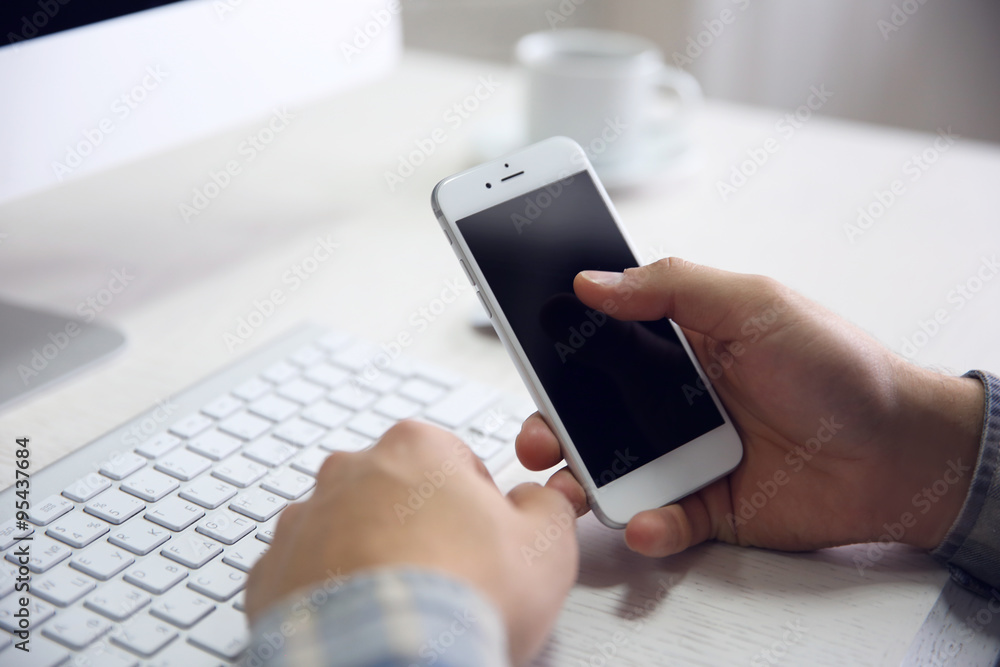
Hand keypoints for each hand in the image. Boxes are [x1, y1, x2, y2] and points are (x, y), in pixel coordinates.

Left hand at [246, 420, 577, 664]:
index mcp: (417, 448)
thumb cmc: (461, 597)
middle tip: (448, 578)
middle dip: (420, 526)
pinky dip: (332, 593)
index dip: (478, 508)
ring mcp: (305, 519)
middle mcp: (352, 472)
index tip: (484, 545)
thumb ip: (546, 505)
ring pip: (349, 530)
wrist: (387, 656)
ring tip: (406, 605)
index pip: (457, 462)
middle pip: (397, 492)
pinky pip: (310, 573)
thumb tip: (538, 500)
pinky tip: (365, 620)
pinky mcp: (272, 571)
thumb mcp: (546, 544)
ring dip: (373, 556)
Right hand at [516, 258, 983, 556]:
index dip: (558, 349)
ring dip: (581, 481)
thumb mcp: (752, 304)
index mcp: (679, 346)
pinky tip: (647, 520)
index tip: (523, 351)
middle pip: (592, 414)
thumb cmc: (834, 365)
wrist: (900, 449)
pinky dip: (648, 525)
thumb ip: (670, 287)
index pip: (600, 345)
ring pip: (614, 471)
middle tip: (534, 436)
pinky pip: (662, 519)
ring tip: (565, 487)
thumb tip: (590, 280)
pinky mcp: (708, 506)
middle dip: (553, 425)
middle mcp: (674, 401)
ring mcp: (687, 455)